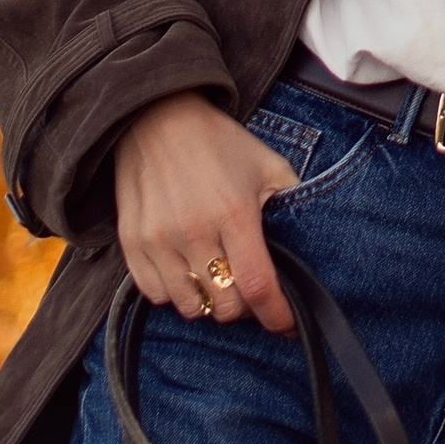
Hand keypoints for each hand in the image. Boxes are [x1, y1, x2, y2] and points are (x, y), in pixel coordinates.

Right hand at [114, 93, 297, 332]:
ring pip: (191, 308)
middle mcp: (194, 231)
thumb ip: (293, 203)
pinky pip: (156, 296)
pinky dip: (176, 293)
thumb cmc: (218, 143)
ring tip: (218, 278)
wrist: (156, 117)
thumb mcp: (267, 164)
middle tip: (251, 288)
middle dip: (246, 306)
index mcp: (234, 212)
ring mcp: (158, 240)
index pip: (259, 285)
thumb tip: (313, 244)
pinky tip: (187, 271)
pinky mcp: (131, 244)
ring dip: (210, 302)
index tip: (288, 326)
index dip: (277, 315)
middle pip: (226, 306)